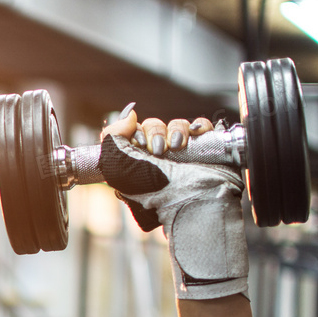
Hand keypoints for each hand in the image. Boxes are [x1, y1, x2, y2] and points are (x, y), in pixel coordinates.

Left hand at [98, 108, 246, 300]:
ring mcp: (181, 153)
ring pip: (176, 124)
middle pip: (153, 126)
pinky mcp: (204, 149)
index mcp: (135, 163)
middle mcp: (157, 158)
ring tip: (177, 145)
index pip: (129, 134)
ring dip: (176, 129)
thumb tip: (128, 114)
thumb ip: (113, 143)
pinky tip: (197, 136)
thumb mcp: (122, 171)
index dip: (132, 131)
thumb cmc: (159, 195)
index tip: (138, 142)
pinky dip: (199, 126)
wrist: (194, 202)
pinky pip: (201, 126)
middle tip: (157, 149)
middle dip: (154, 131)